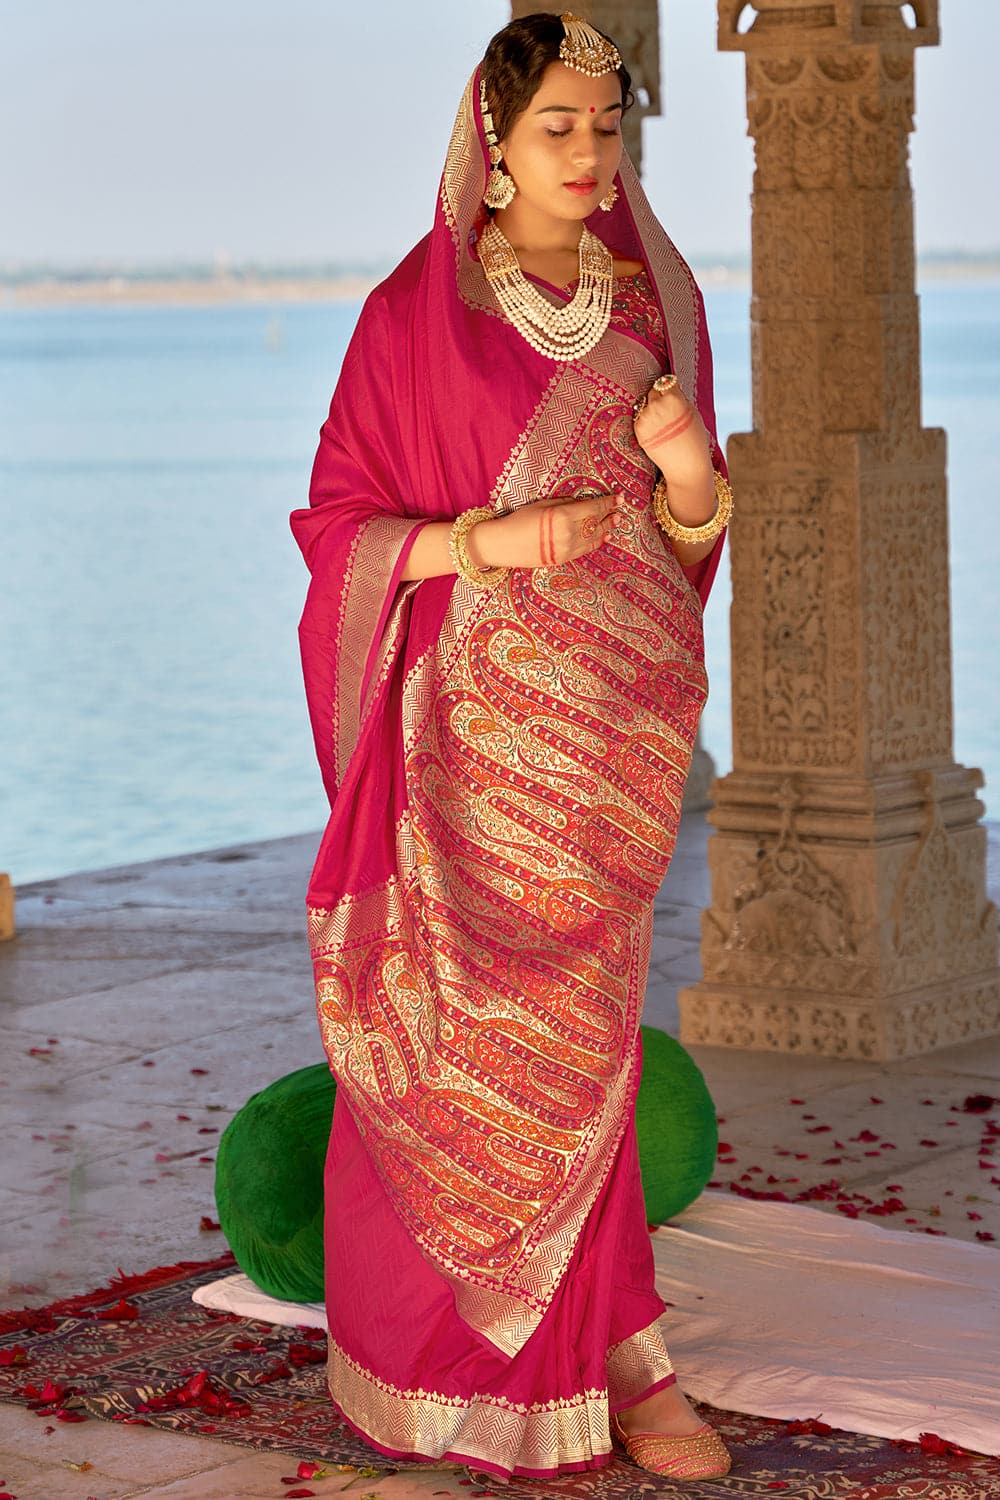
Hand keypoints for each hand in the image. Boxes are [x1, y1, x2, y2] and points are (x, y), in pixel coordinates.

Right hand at [469, 491, 626, 570]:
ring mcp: (566, 549)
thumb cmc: (518, 519)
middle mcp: (568, 534)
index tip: (618, 497)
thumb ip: (565, 503)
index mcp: (563, 517)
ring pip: (593, 538)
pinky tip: (604, 537)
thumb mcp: (542, 504)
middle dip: (609, 515)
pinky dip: (596, 542)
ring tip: (615, 522)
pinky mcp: (562, 559)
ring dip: (606, 529)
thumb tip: (582, 503)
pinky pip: (585, 549)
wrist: (503, 545)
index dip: (607, 503)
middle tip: (620, 509)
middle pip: (596, 523)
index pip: (593, 508)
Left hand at [633, 377, 712, 488]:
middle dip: (659, 399)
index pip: (665, 382)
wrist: (686, 466)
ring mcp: (645, 418)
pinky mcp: (638, 430)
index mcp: (673, 398)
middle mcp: (657, 405)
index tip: (671, 394)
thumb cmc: (694, 440)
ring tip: (663, 427)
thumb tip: (670, 388)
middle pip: (653, 392)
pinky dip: (646, 423)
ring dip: (651, 412)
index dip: (668, 389)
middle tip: (667, 413)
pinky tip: (657, 434)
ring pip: (645, 406)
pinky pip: (640, 419)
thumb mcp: (693, 413)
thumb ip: (680, 398)